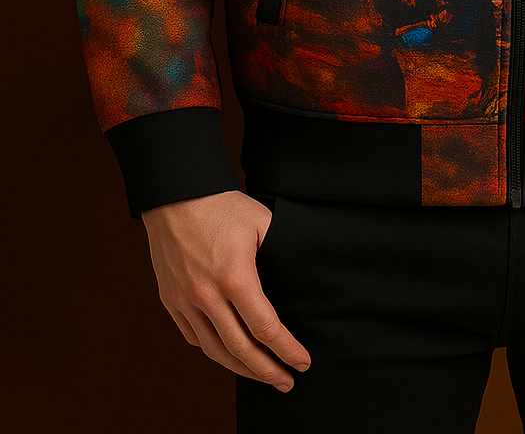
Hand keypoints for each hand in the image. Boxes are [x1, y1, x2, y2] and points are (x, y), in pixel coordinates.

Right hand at [141, 189, 310, 391]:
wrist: (175, 193)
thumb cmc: (222, 205)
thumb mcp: (261, 222)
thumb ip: (280, 252)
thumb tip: (302, 275)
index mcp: (235, 277)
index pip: (266, 328)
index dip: (287, 350)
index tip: (302, 362)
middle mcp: (207, 295)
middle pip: (241, 350)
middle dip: (268, 371)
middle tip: (287, 382)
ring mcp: (185, 301)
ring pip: (215, 350)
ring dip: (241, 369)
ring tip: (262, 375)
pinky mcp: (170, 300)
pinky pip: (193, 337)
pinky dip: (214, 351)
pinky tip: (229, 354)